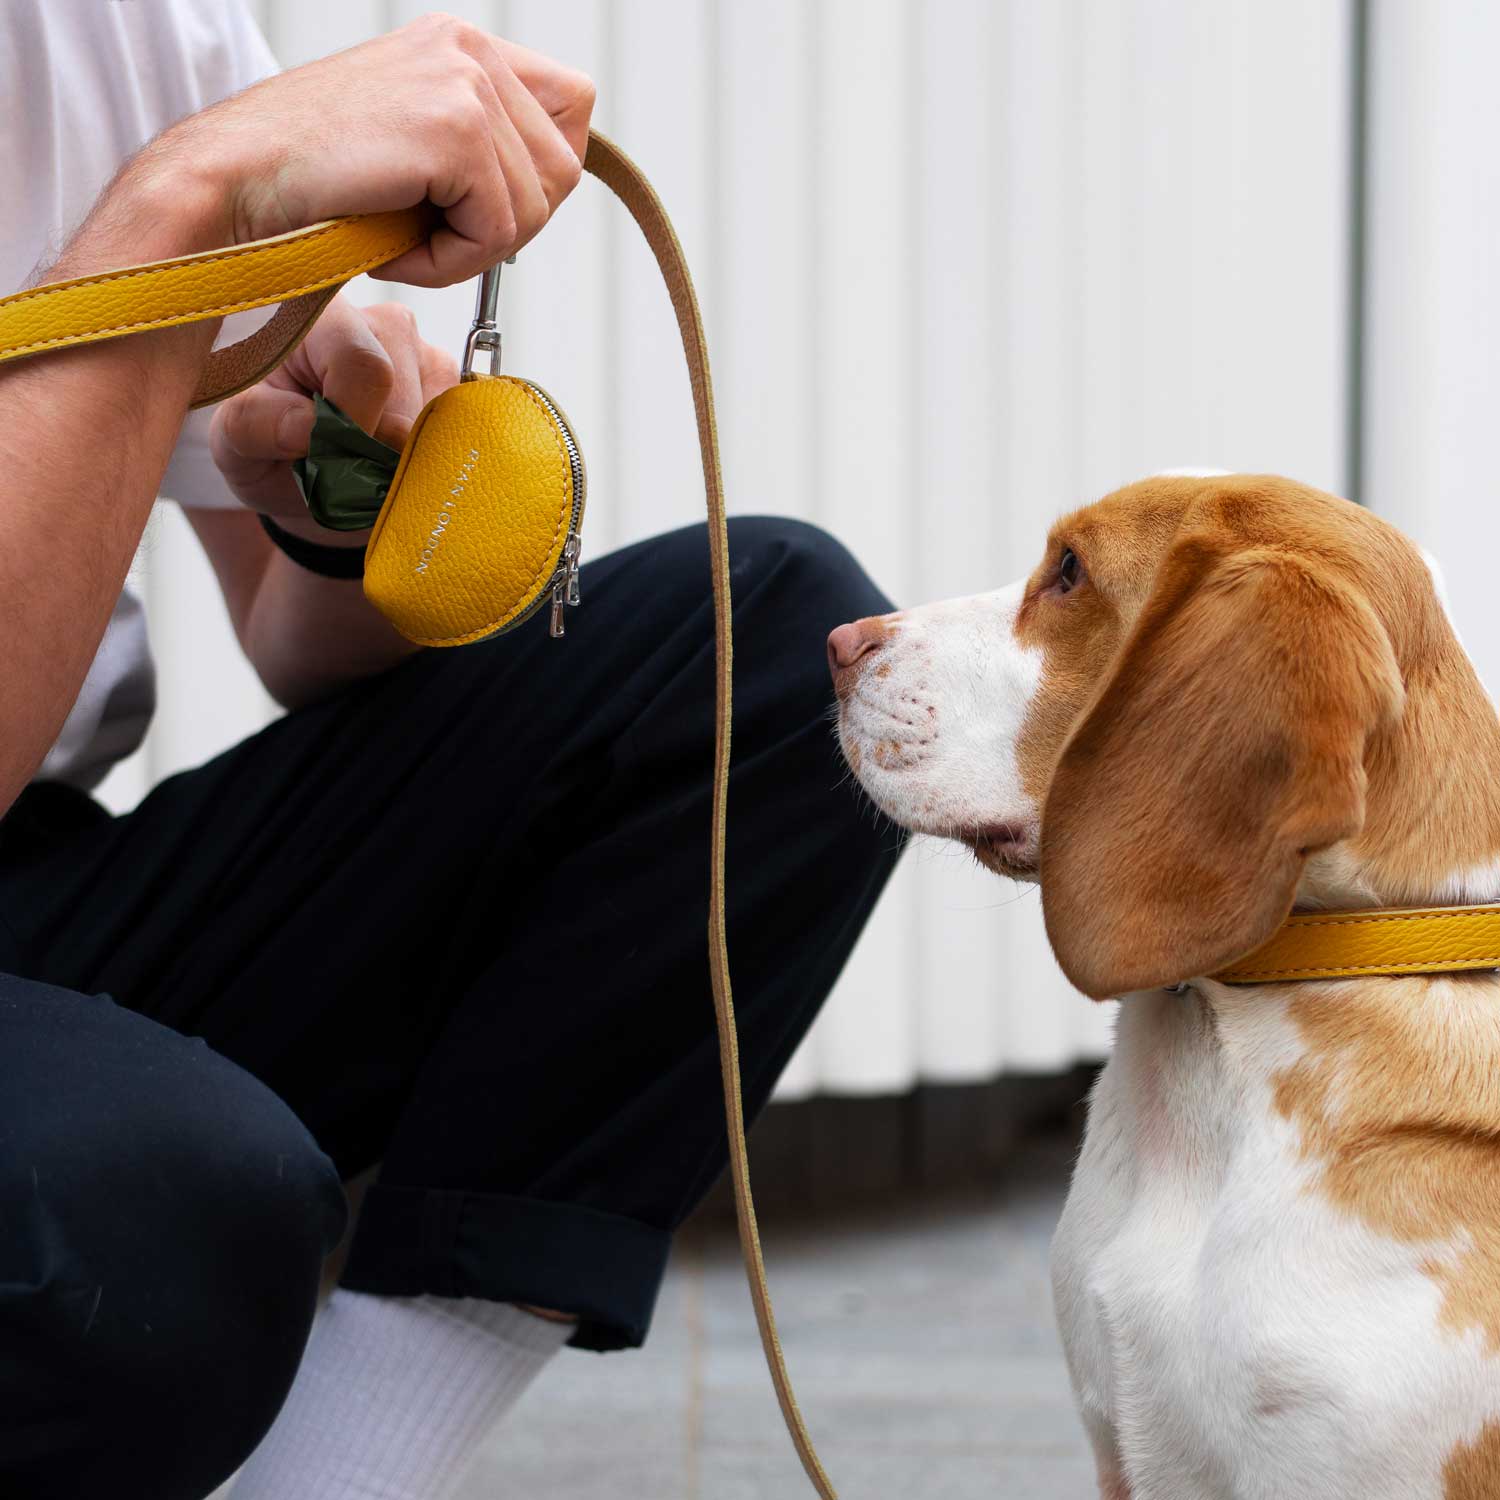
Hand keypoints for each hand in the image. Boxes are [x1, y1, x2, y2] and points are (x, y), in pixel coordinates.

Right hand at [142, 14, 594, 285]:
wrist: (236, 181)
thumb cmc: (313, 180)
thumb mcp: (413, 145)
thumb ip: (480, 149)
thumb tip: (546, 192)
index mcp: (463, 46)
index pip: (573, 107)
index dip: (543, 175)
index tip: (483, 204)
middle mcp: (470, 50)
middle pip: (562, 170)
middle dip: (507, 224)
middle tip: (431, 233)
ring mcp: (466, 83)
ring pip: (535, 209)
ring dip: (472, 249)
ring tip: (402, 238)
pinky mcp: (455, 130)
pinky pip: (498, 233)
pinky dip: (450, 262)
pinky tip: (393, 248)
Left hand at [208, 295, 457, 536]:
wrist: (307, 478)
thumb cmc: (264, 449)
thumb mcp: (234, 442)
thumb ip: (255, 425)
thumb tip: (309, 428)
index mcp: (318, 315)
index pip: (365, 365)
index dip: (356, 424)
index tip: (329, 456)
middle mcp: (380, 321)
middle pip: (407, 390)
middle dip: (379, 446)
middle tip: (344, 468)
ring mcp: (425, 351)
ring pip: (439, 413)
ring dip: (404, 456)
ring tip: (365, 464)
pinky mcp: (454, 386)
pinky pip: (459, 430)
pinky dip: (428, 459)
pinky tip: (393, 461)